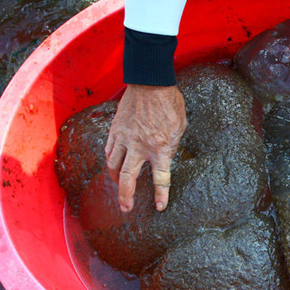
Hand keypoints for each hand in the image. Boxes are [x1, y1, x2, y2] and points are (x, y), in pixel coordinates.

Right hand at [105, 84, 186, 212]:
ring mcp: (125, 138)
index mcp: (161, 147)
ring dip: (115, 180)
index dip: (161, 194)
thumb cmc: (169, 103)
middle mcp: (140, 146)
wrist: (150, 82)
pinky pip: (109, 150)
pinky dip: (110, 161)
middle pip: (128, 178)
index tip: (160, 206)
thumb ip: (173, 145)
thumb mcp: (180, 127)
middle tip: (126, 207)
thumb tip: (165, 158)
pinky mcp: (115, 130)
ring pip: (113, 166)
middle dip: (126, 196)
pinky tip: (112, 166)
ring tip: (118, 188)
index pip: (160, 178)